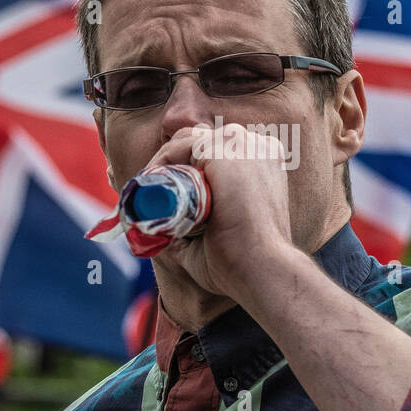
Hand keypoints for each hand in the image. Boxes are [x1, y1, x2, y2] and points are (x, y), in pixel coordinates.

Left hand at [144, 122, 293, 296]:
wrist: (262, 269)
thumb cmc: (245, 261)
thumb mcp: (225, 233)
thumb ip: (197, 228)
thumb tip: (165, 232)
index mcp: (264, 162)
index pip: (217, 151)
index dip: (186, 167)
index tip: (164, 193)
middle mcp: (257, 145)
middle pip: (200, 140)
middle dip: (172, 163)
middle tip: (151, 192)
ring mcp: (241, 144)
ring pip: (186, 141)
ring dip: (163, 163)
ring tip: (146, 190)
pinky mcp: (224, 149)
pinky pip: (180, 146)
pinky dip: (160, 163)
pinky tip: (149, 182)